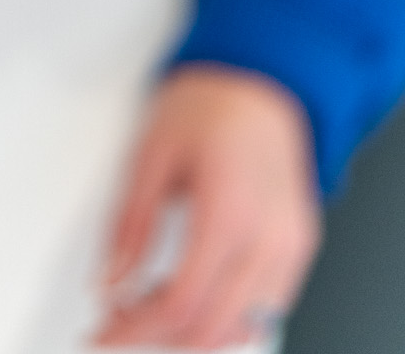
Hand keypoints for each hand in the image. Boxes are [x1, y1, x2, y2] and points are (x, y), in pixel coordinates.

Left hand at [95, 65, 321, 348]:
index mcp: (229, 211)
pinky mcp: (301, 247)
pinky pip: (267, 307)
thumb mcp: (150, 152)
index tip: (103, 331)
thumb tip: (109, 281)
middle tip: (119, 321)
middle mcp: (270, 238)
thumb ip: (129, 224)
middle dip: (159, 336)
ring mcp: (292, 247)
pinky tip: (193, 297)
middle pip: (213, 328)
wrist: (260, 77)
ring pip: (244, 327)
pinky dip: (228, 317)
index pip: (181, 303)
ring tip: (150, 308)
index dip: (136, 328)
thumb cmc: (209, 103)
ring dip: (194, 332)